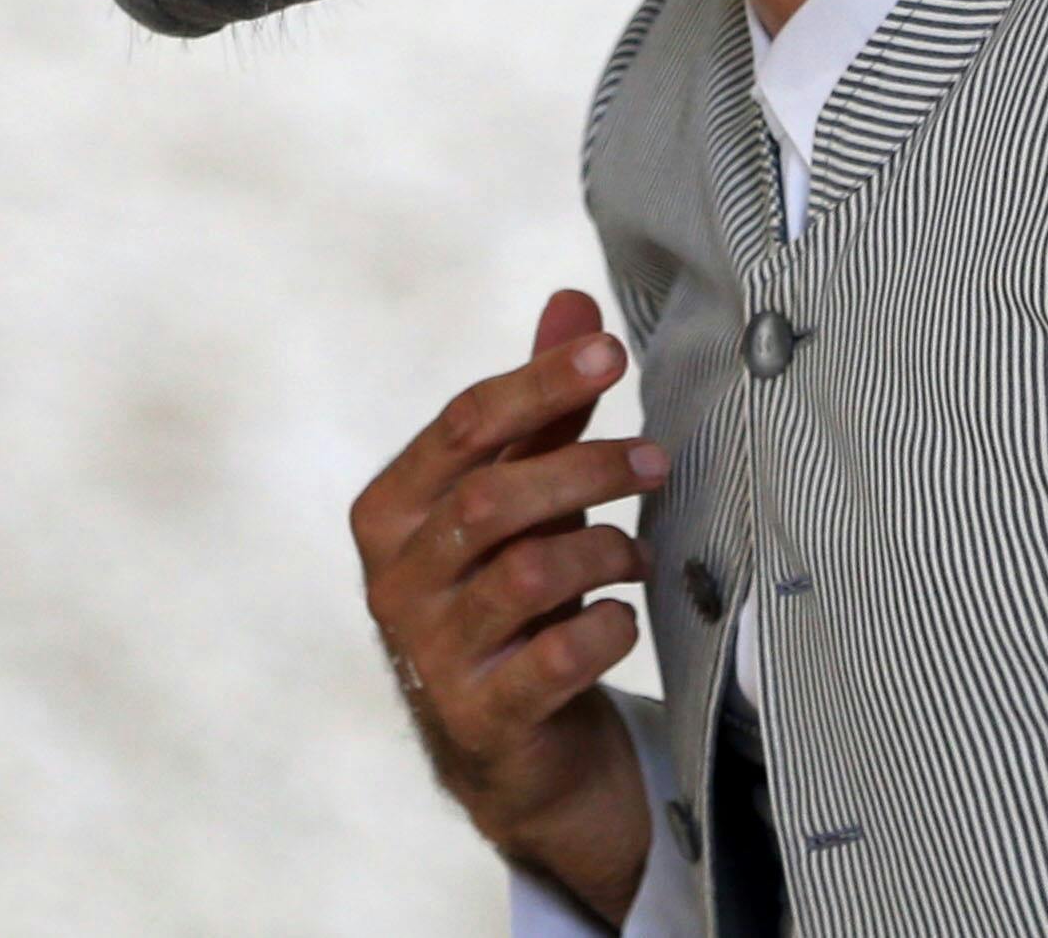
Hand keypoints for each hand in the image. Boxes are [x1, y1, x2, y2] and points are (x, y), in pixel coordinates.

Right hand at [353, 287, 673, 921]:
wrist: (510, 747)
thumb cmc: (513, 597)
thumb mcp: (522, 498)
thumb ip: (543, 408)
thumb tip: (574, 300)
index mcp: (390, 511)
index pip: (462, 424)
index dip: (540, 382)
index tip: (612, 352)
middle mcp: (394, 580)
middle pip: (494, 497)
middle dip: (587, 467)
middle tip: (657, 459)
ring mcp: (430, 655)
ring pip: (527, 574)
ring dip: (605, 549)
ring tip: (641, 552)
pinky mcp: (480, 719)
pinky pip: (554, 661)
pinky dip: (605, 629)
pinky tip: (623, 616)